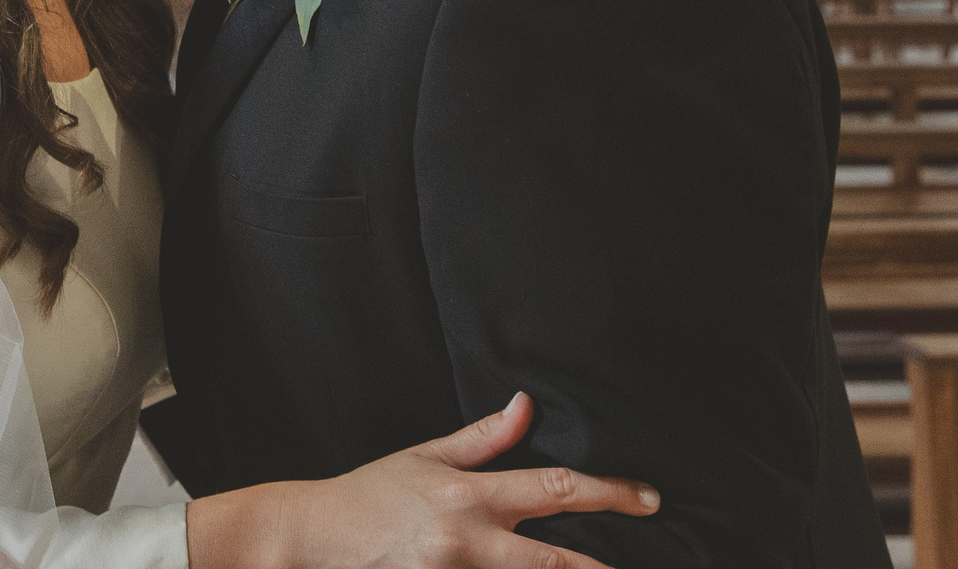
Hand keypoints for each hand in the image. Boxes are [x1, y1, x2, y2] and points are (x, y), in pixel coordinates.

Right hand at [187, 393, 658, 568]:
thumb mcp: (427, 457)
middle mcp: (469, 538)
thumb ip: (484, 438)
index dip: (608, 493)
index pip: (555, 489)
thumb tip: (527, 405)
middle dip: (601, 564)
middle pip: (555, 558)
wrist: (313, 536)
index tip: (644, 498)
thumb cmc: (370, 494)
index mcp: (470, 494)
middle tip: (644, 552)